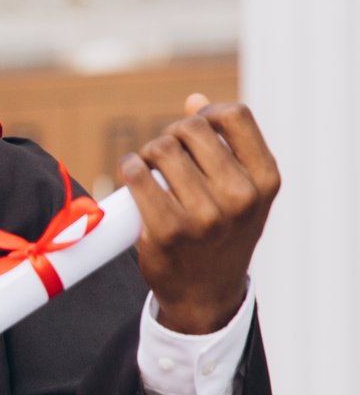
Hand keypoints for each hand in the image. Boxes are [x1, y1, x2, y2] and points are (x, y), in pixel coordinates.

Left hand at [122, 95, 280, 335]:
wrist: (205, 293)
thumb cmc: (221, 232)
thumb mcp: (241, 190)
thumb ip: (225, 145)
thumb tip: (195, 100)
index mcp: (265, 180)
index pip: (234, 115)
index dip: (205, 114)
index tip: (193, 132)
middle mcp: (240, 197)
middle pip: (190, 128)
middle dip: (171, 135)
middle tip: (165, 156)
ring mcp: (205, 216)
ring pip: (161, 149)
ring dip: (147, 153)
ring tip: (150, 170)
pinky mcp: (167, 230)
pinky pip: (137, 175)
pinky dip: (129, 168)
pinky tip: (134, 176)